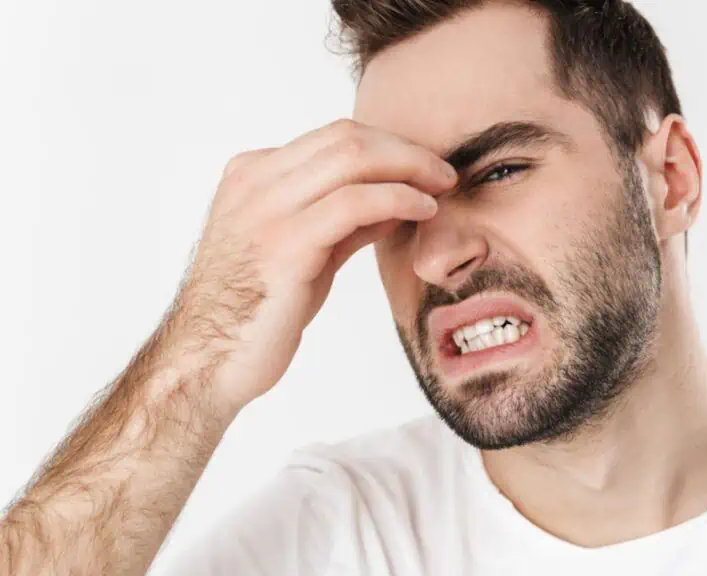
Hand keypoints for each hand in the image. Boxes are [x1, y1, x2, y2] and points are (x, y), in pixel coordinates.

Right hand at [166, 118, 455, 412]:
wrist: (206, 363)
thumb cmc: (255, 314)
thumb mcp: (302, 252)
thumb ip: (342, 221)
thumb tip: (398, 199)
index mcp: (251, 175)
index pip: (333, 137)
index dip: (389, 146)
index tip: (425, 167)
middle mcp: (254, 181)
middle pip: (346, 136)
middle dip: (405, 149)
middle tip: (443, 172)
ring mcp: (265, 209)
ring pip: (352, 156)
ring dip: (410, 167)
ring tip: (443, 187)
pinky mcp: (285, 244)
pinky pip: (354, 202)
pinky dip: (398, 198)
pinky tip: (423, 210)